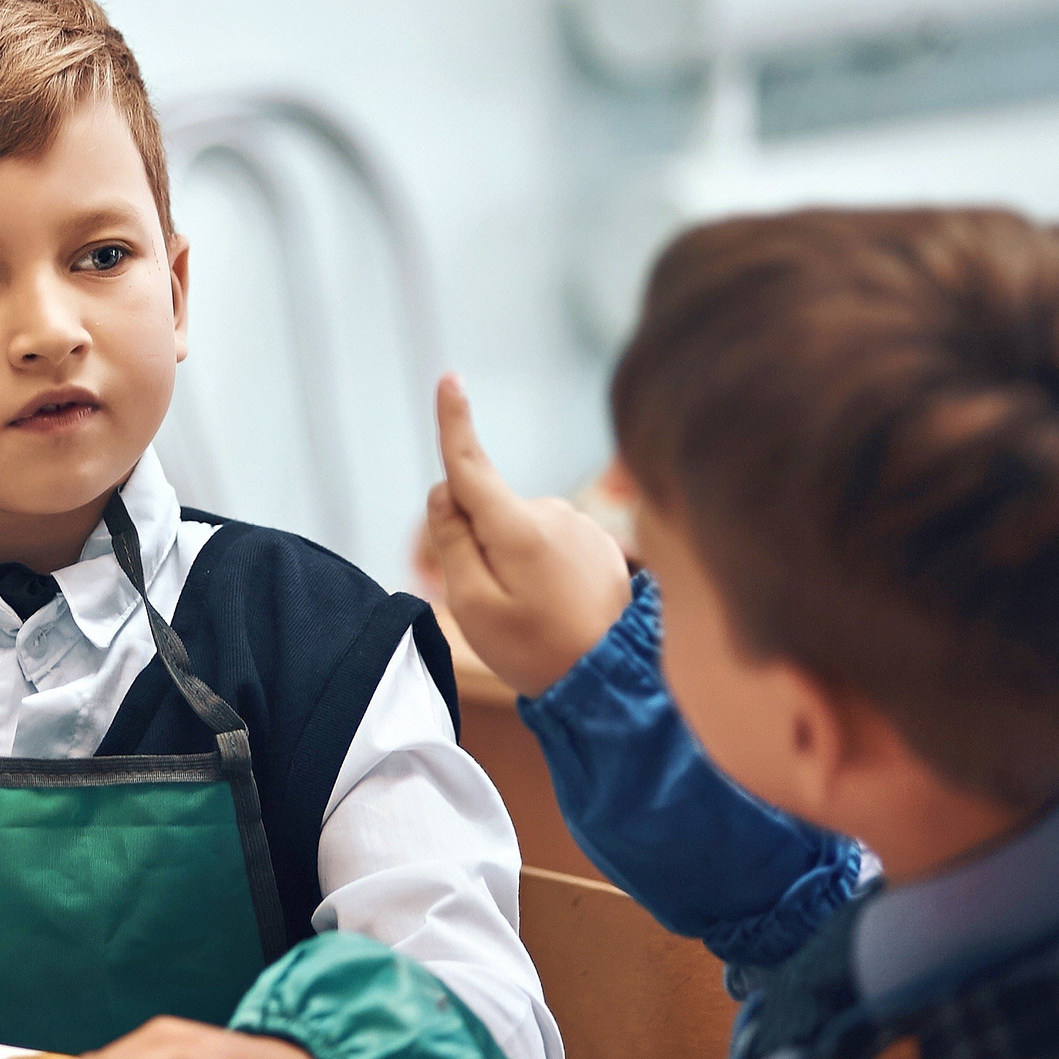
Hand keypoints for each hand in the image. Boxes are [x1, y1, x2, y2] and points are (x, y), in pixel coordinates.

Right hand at [424, 374, 632, 697]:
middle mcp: (552, 512)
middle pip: (487, 509)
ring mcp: (580, 524)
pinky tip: (561, 605)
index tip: (449, 379)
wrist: (612, 679)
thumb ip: (452, 543)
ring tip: (535, 614)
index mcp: (518, 526)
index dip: (454, 422)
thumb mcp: (474, 605)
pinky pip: (548, 540)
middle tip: (497, 605)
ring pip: (517, 527)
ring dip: (512, 559)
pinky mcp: (598, 539)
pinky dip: (541, 565)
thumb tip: (446, 492)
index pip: (471, 465)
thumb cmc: (536, 650)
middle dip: (476, 544)